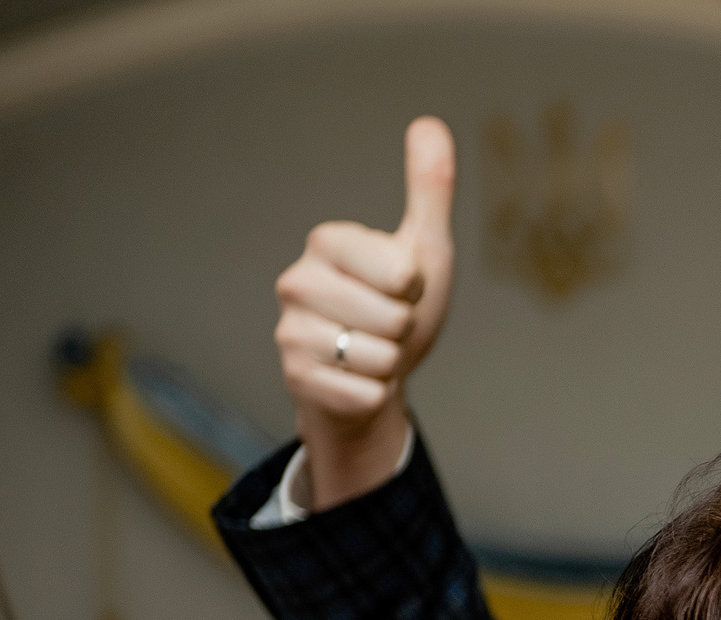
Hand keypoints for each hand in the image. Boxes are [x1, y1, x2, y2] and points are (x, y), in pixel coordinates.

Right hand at [273, 116, 456, 509]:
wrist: (376, 378)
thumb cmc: (399, 308)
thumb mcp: (424, 249)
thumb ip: (428, 191)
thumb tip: (430, 123)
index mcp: (328, 242)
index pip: (400, 272)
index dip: (416, 289)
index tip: (402, 289)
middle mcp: (297, 281)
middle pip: (393, 318)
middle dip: (405, 330)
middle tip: (388, 327)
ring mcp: (290, 332)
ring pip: (379, 358)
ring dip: (390, 364)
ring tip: (372, 352)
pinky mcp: (294, 379)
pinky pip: (364, 393)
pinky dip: (375, 394)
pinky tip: (357, 381)